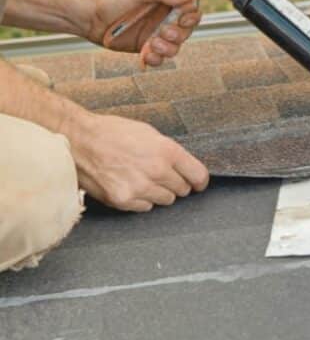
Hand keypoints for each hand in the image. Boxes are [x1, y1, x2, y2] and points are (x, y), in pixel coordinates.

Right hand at [67, 111, 209, 211]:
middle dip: (177, 183)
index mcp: (166, 151)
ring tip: (144, 178)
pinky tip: (131, 185)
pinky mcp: (123, 200)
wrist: (79, 141)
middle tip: (164, 175)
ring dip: (160, 192)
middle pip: (182, 190)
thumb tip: (184, 167)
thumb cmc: (113, 132)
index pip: (198, 176)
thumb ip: (169, 152)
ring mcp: (139, 188)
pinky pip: (145, 207)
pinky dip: (142, 199)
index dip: (200, 180)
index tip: (198, 183)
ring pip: (165, 200)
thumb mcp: (149, 133)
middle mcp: (156, 171)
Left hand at [86, 0, 202, 66]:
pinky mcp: (146, 48)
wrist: (90, 15)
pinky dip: (156, 59)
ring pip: (176, 47)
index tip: (182, 18)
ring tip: (153, 44)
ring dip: (168, 48)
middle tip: (164, 32)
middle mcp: (165, 18)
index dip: (191, 16)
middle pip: (187, 31)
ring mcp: (156, 34)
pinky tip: (146, 54)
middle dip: (179, 34)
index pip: (191, 9)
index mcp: (167, 1)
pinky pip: (160, 59)